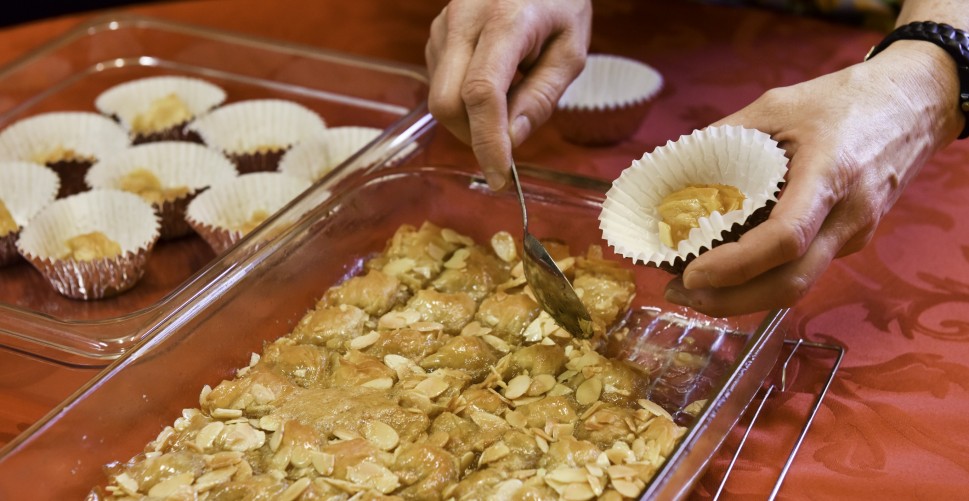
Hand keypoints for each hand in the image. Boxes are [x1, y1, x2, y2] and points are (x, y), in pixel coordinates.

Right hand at [425, 0, 591, 189]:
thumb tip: (511, 140)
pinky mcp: (435, 33)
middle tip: (506, 144)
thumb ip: (542, 96)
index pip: (482, 93)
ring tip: (509, 94)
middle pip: (446, 102)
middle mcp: (464, 20)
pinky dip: (464, 100)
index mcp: (506, 20)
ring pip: (439, 97)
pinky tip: (492, 82)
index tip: (500, 177)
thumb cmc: (558, 3)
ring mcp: (443, 25)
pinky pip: (440, 84)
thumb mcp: (570, 50)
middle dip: (473, 136)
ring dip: (470, 118)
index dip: (487, 142)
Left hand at [664, 40, 962, 316]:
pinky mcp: (850, 239)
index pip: (784, 240)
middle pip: (790, 284)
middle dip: (729, 300)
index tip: (691, 273)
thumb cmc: (846, 99)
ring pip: (797, 285)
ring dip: (742, 296)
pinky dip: (761, 276)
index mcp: (830, 176)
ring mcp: (853, 234)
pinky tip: (728, 266)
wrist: (915, 103)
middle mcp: (848, 216)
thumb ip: (725, 138)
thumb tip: (674, 170)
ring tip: (692, 287)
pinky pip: (803, 268)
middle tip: (678, 292)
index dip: (735, 267)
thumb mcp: (777, 105)